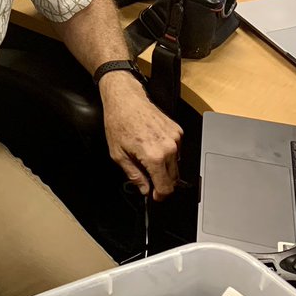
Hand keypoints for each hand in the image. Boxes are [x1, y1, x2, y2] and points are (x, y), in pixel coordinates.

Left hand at [100, 72, 181, 199]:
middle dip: (162, 183)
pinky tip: (154, 148)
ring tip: (148, 160)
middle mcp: (169, 148)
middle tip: (150, 182)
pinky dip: (168, 154)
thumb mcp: (118, 154)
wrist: (126, 99)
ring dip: (165, 169)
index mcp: (154, 156)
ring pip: (176, 165)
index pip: (166, 186)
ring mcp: (176, 138)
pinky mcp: (178, 131)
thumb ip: (134, 175)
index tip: (155, 196)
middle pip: (174, 178)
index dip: (160, 195)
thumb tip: (144, 189)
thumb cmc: (119, 122)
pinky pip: (177, 151)